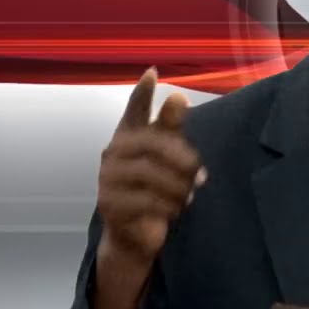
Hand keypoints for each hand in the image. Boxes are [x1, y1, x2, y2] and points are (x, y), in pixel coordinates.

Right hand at [92, 67, 205, 308]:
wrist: (134, 235)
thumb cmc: (154, 189)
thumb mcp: (166, 160)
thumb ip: (171, 131)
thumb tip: (180, 97)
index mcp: (128, 137)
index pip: (134, 111)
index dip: (142, 93)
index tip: (153, 73)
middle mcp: (113, 154)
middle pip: (153, 144)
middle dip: (182, 158)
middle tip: (201, 173)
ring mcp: (107, 179)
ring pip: (151, 174)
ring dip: (178, 186)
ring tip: (189, 195)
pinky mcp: (110, 205)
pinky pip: (147, 201)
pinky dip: (168, 205)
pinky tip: (177, 209)